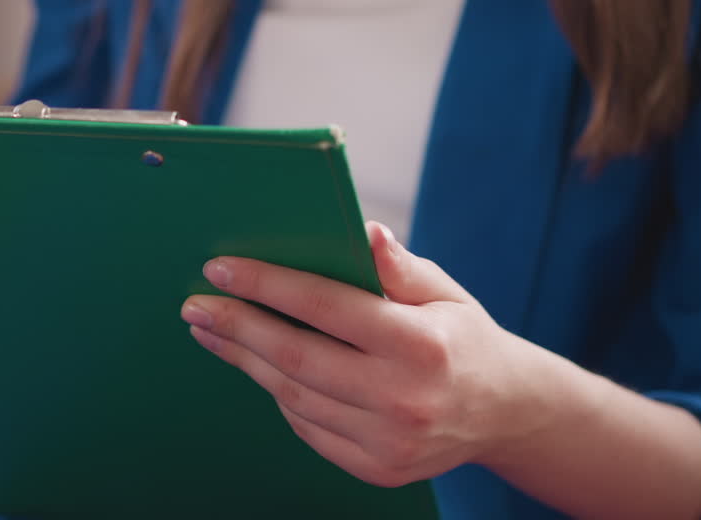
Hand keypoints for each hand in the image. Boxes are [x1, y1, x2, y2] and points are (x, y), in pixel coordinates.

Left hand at [181, 222, 558, 487]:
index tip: (221, 267)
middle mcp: (404, 399)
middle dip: (238, 326)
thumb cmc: (462, 336)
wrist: (505, 412)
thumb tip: (363, 232)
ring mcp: (389, 442)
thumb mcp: (443, 291)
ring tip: (212, 331)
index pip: (326, 307)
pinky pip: (308, 428)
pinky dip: (279, 394)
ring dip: (246, 360)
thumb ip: (398, 266)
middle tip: (195, 305)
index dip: (267, 285)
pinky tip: (257, 365)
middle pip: (297, 358)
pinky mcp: (377, 469)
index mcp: (422, 345)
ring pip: (295, 396)